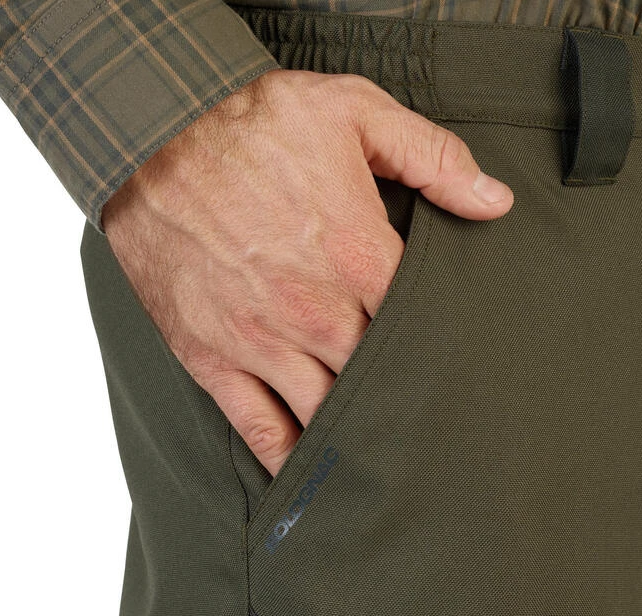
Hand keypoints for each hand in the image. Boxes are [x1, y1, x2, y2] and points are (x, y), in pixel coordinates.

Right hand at [101, 69, 513, 477]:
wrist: (147, 134)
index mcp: (357, 255)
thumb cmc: (249, 122)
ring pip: (324, 415)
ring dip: (356, 439)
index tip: (464, 374)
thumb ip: (432, 157)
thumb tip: (495, 201)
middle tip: (437, 433)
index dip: (446, 353)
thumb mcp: (352, 110)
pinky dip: (286, 460)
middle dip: (406, 405)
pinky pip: (258, 427)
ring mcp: (260, 341)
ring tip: (385, 464)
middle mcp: (315, 311)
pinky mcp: (212, 358)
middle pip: (380, 381)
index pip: (422, 328)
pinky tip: (310, 479)